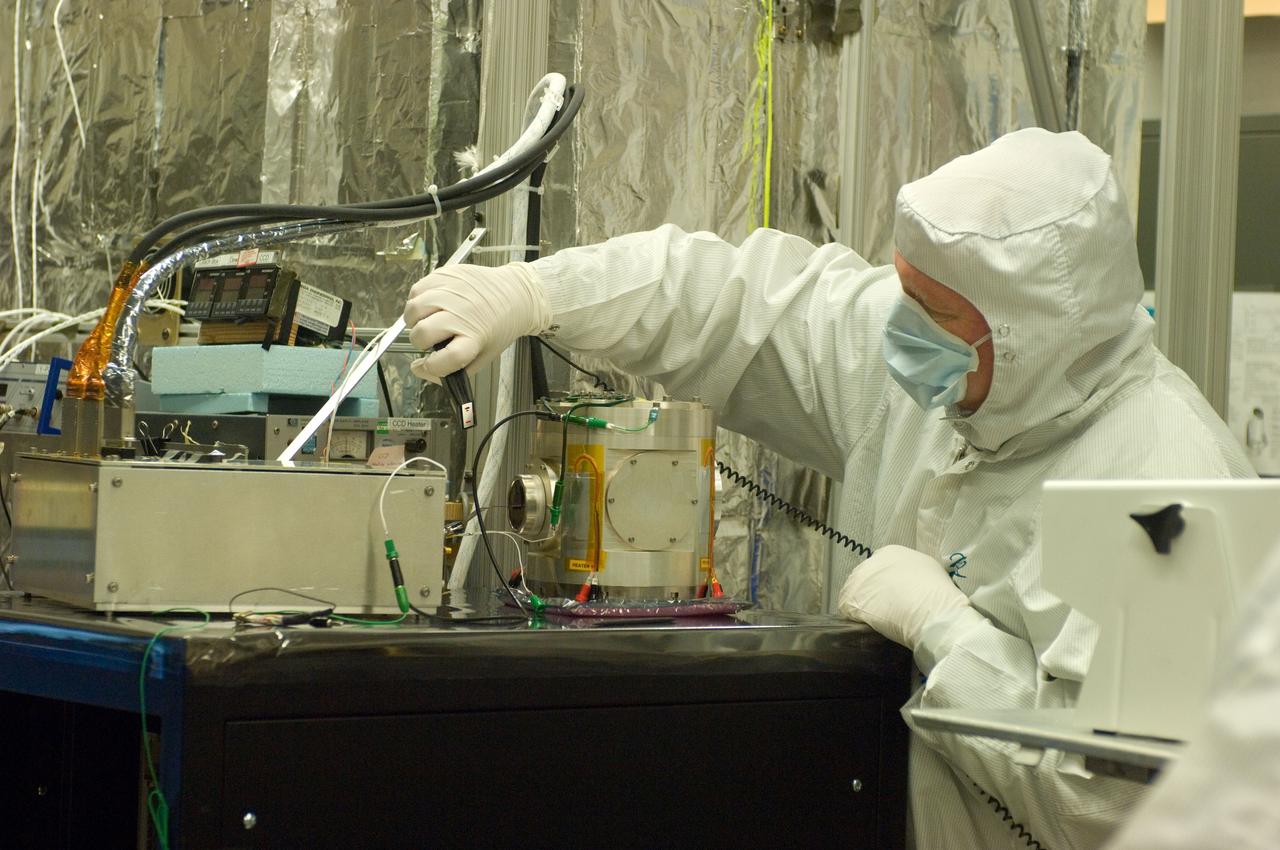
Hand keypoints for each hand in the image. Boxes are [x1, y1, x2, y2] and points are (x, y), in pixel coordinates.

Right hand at [403, 262, 551, 380]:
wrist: (515, 294)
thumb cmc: (499, 326)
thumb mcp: (484, 354)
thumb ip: (455, 369)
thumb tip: (421, 371)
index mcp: (474, 338)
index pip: (442, 359)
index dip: (429, 366)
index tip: (426, 365)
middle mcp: (462, 314)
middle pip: (422, 333)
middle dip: (419, 341)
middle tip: (428, 339)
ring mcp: (453, 291)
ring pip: (413, 310)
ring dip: (414, 321)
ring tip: (426, 321)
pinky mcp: (447, 275)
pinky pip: (416, 290)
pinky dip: (416, 300)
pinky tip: (429, 305)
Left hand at [837, 545, 970, 649]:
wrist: (934, 613)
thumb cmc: (938, 596)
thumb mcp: (931, 572)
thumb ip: (915, 572)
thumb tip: (910, 582)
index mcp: (892, 553)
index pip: (882, 569)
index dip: (886, 586)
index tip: (894, 598)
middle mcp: (872, 561)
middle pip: (867, 580)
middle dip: (873, 595)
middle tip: (886, 611)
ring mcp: (859, 579)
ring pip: (856, 594)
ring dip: (864, 607)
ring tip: (878, 621)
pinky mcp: (851, 598)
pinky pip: (848, 610)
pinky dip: (856, 620)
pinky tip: (869, 627)